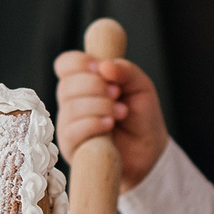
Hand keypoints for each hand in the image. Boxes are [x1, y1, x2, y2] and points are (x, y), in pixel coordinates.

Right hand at [53, 50, 166, 190]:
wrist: (148, 150)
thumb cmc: (141, 116)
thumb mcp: (141, 86)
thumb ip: (126, 71)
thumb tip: (104, 66)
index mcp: (83, 81)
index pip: (65, 64)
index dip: (78, 63)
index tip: (100, 68)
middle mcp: (72, 101)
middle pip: (67, 85)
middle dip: (95, 86)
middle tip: (117, 93)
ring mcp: (69, 124)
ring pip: (71, 108)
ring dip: (100, 106)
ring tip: (122, 111)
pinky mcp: (70, 146)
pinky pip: (72, 131)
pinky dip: (93, 124)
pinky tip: (110, 125)